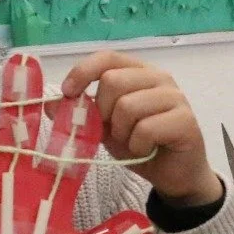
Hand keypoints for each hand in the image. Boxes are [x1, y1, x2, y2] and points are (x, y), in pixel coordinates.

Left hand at [60, 51, 221, 205]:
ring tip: (132, 142)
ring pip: (128, 105)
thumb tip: (47, 105)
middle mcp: (159, 78)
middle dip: (103, 112)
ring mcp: (175, 97)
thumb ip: (82, 114)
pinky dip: (138, 146)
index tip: (68, 92)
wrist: (173, 175)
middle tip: (112, 131)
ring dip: (122, 132)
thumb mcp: (103, 129)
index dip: (84, 71)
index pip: (108, 57)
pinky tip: (146, 150)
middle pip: (114, 81)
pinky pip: (146, 128)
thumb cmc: (140, 145)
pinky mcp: (185, 120)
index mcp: (138, 72)